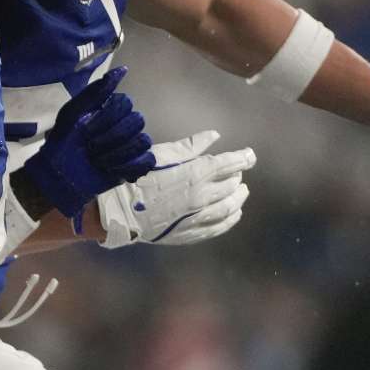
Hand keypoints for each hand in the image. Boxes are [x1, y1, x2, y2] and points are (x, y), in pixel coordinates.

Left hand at [22, 67, 154, 224]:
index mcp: (111, 109)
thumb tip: (122, 69)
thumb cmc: (63, 141)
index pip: (125, 103)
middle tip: (91, 148)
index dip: (106, 119)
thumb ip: (95, 91)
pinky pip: (147, 161)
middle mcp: (125, 124)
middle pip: (137, 121)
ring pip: (143, 141)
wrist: (59, 174)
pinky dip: (129, 166)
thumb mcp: (72, 112)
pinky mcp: (135, 166)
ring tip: (99, 160)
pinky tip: (112, 170)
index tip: (86, 130)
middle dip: (110, 138)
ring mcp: (132, 145)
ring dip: (117, 154)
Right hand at [97, 130, 254, 247]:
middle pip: (231, 186)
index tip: (250, 155)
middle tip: (237, 171)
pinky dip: (230, 219)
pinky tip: (233, 214)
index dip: (243, 158)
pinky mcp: (191, 233)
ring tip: (241, 191)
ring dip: (238, 198)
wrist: (119, 210)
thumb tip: (215, 136)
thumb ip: (191, 146)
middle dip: (237, 176)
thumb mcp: (162, 153)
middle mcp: (203, 196)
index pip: (230, 163)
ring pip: (229, 208)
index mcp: (197, 173)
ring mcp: (199, 218)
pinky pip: (219, 227)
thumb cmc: (137, 176)